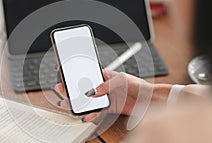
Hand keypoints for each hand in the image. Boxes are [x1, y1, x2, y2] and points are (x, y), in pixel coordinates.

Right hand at [55, 70, 170, 121]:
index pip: (87, 74)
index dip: (76, 74)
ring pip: (88, 101)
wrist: (149, 99)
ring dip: (79, 103)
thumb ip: (107, 84)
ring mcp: (105, 98)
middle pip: (84, 88)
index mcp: (105, 76)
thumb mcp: (122, 80)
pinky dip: (91, 114)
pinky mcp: (109, 108)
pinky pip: (97, 112)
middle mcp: (103, 87)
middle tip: (62, 90)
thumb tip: (94, 91)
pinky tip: (87, 116)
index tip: (65, 74)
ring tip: (69, 104)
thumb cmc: (137, 85)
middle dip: (72, 89)